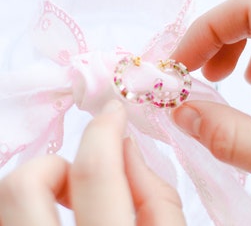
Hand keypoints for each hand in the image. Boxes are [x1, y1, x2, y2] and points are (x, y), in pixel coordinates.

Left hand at [0, 100, 185, 225]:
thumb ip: (158, 196)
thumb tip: (126, 146)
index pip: (95, 172)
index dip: (104, 130)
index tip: (113, 112)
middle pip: (24, 185)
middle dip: (57, 165)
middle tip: (83, 179)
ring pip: (8, 197)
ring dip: (44, 185)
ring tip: (74, 203)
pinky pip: (9, 215)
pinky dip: (33, 205)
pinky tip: (61, 217)